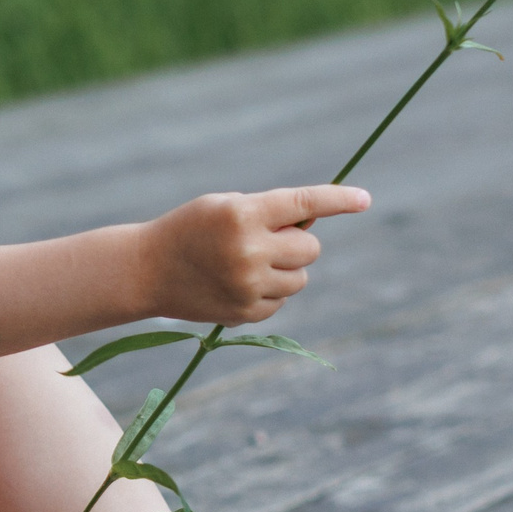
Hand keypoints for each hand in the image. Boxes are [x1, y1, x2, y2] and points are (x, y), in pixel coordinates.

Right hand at [139, 185, 370, 322]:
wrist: (147, 270)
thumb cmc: (191, 228)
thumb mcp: (225, 206)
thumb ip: (269, 212)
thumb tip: (313, 227)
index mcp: (243, 215)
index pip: (304, 203)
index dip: (338, 200)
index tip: (365, 199)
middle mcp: (249, 250)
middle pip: (309, 247)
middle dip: (297, 242)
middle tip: (268, 239)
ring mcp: (249, 285)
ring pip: (300, 277)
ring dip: (286, 268)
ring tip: (250, 262)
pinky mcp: (246, 312)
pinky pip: (282, 299)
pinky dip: (270, 291)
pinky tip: (238, 283)